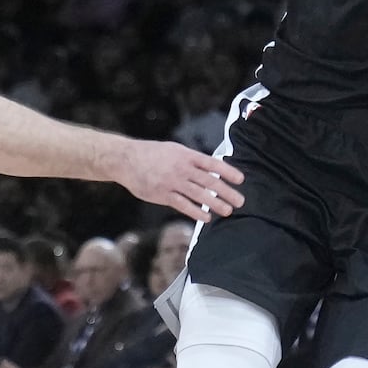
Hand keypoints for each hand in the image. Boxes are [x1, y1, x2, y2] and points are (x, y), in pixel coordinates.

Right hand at [118, 140, 244, 222]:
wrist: (127, 160)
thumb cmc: (153, 154)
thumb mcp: (174, 150)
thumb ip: (191, 160)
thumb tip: (211, 168)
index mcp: (186, 155)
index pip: (212, 163)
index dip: (228, 171)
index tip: (241, 179)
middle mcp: (182, 168)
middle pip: (209, 181)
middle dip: (227, 191)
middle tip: (241, 200)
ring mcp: (172, 182)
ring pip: (199, 194)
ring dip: (215, 203)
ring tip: (228, 210)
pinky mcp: (163, 194)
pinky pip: (183, 205)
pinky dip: (196, 211)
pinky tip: (207, 217)